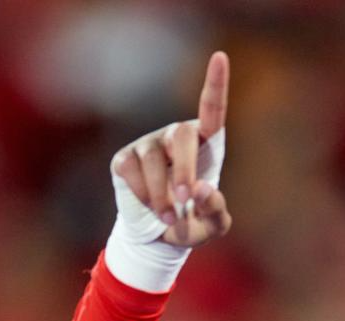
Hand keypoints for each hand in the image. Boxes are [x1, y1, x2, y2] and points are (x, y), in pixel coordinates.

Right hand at [111, 51, 231, 246]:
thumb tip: (202, 190)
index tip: (220, 57)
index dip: (215, 84)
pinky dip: (143, 195)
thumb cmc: (191, 223)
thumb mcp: (211, 226)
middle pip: (181, 136)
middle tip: (185, 199)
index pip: (212, 110)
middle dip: (183, 169)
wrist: (157, 238)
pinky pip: (132, 171)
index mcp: (205, 146)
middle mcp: (175, 137)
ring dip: (161, 193)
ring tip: (167, 218)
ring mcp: (148, 145)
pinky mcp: (125, 159)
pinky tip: (150, 208)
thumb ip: (216, 211)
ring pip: (153, 159)